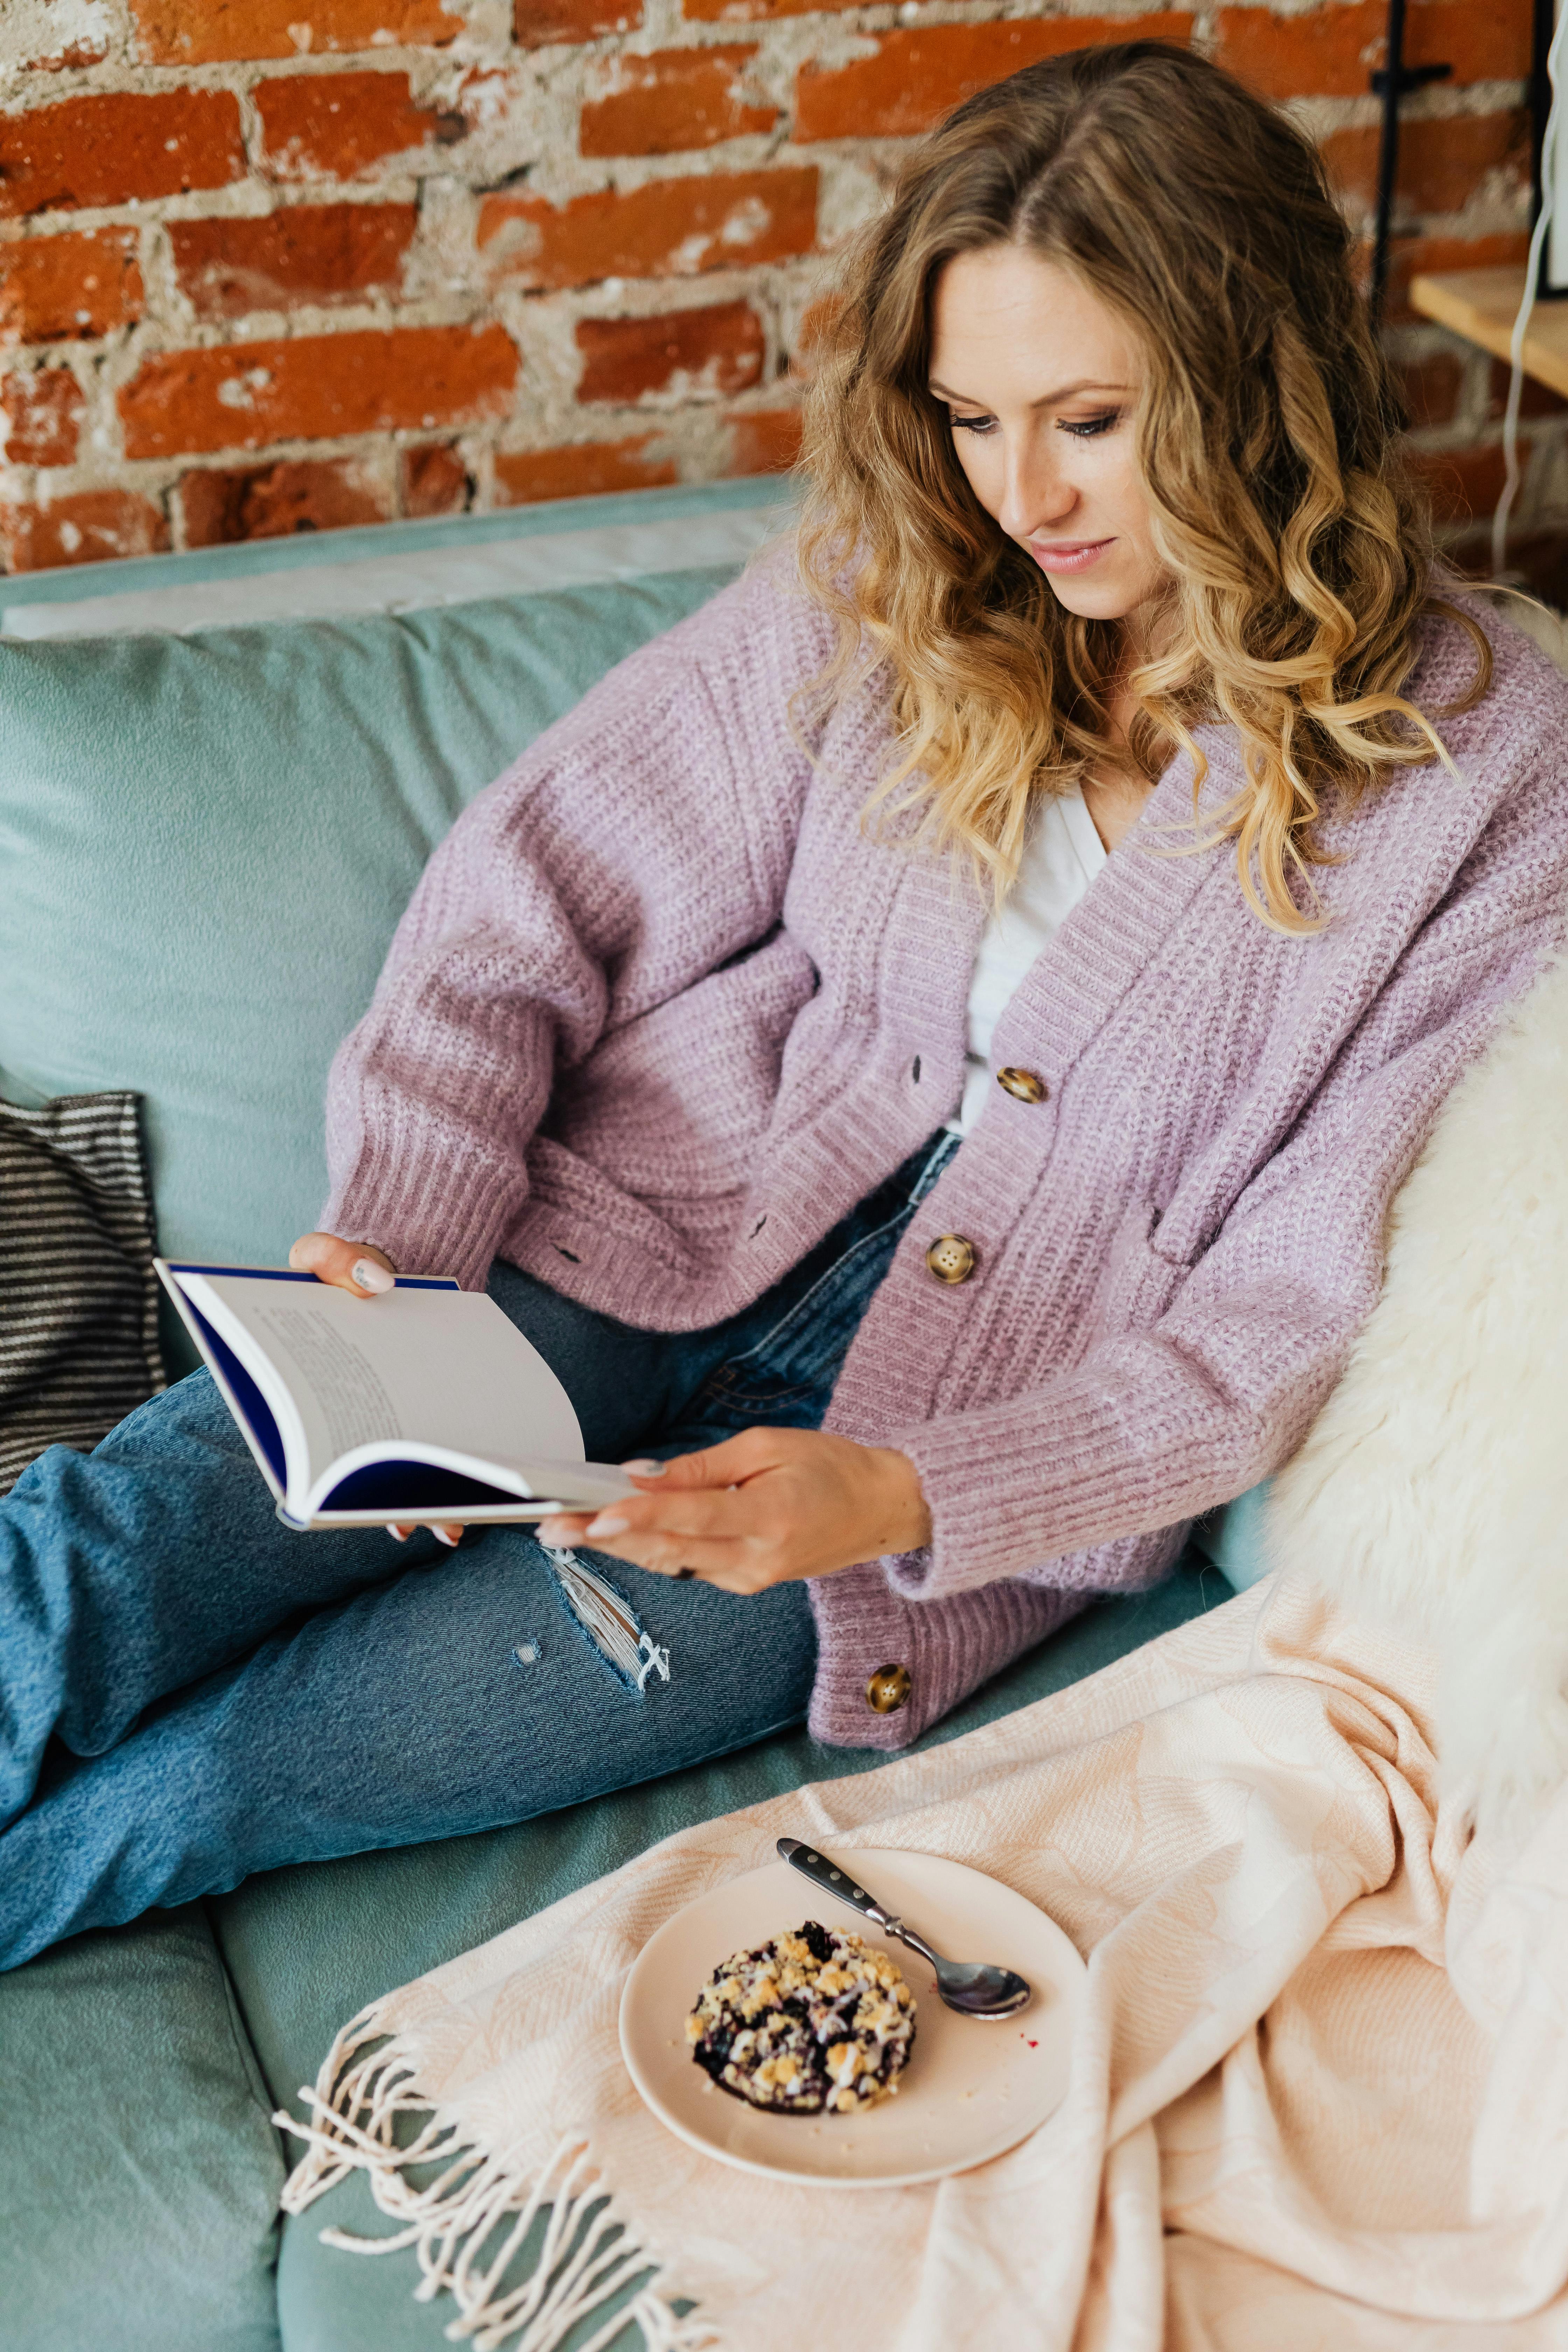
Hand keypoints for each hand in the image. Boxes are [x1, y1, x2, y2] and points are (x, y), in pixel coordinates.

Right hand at [287, 1231, 461, 1549]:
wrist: (392, 1272)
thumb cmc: (348, 1269)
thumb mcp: (330, 1252)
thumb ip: (333, 1256)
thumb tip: (372, 1281)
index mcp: (305, 1390)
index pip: (305, 1436)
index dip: (322, 1466)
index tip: (346, 1483)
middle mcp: (341, 1416)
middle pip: (355, 1472)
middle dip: (377, 1500)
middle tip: (402, 1521)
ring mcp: (382, 1423)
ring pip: (394, 1478)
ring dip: (416, 1507)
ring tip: (444, 1527)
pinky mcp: (416, 1418)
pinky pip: (430, 1459)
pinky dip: (446, 1485)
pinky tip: (468, 1508)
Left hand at [536, 1426, 931, 1595]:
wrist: (883, 1510)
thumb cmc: (832, 1467)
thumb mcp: (770, 1447)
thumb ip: (705, 1467)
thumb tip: (644, 1475)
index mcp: (771, 1517)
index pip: (692, 1518)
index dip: (640, 1516)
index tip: (594, 1515)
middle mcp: (757, 1559)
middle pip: (668, 1550)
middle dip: (605, 1539)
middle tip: (551, 1527)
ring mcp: (751, 1579)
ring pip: (671, 1563)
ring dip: (617, 1548)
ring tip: (563, 1533)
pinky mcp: (746, 1583)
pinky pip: (689, 1566)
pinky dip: (651, 1549)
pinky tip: (615, 1535)